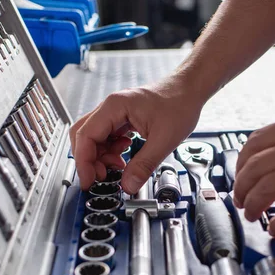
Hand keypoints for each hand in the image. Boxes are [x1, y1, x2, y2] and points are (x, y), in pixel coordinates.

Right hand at [69, 75, 203, 193]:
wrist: (190, 89)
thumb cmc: (179, 104)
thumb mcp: (164, 140)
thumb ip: (144, 165)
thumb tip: (128, 185)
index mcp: (115, 107)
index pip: (85, 136)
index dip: (84, 162)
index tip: (89, 180)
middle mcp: (110, 107)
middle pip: (84, 137)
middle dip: (90, 160)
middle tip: (103, 177)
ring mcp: (115, 112)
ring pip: (94, 138)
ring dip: (101, 157)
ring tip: (119, 167)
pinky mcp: (121, 118)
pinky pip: (106, 137)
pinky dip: (110, 151)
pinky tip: (124, 157)